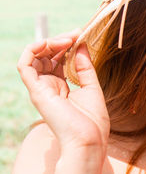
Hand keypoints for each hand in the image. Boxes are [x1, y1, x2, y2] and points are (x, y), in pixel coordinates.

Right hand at [17, 29, 109, 153]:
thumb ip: (85, 65)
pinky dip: (34, 49)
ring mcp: (41, 88)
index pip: (58, 59)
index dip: (67, 44)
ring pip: (34, 57)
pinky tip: (50, 43)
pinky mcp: (36, 90)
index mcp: (62, 86)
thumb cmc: (92, 120)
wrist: (89, 139)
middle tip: (76, 34)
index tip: (81, 35)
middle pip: (46, 55)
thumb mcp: (91, 86)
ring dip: (48, 42)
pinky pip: (24, 65)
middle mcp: (49, 86)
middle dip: (60, 40)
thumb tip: (81, 44)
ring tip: (67, 40)